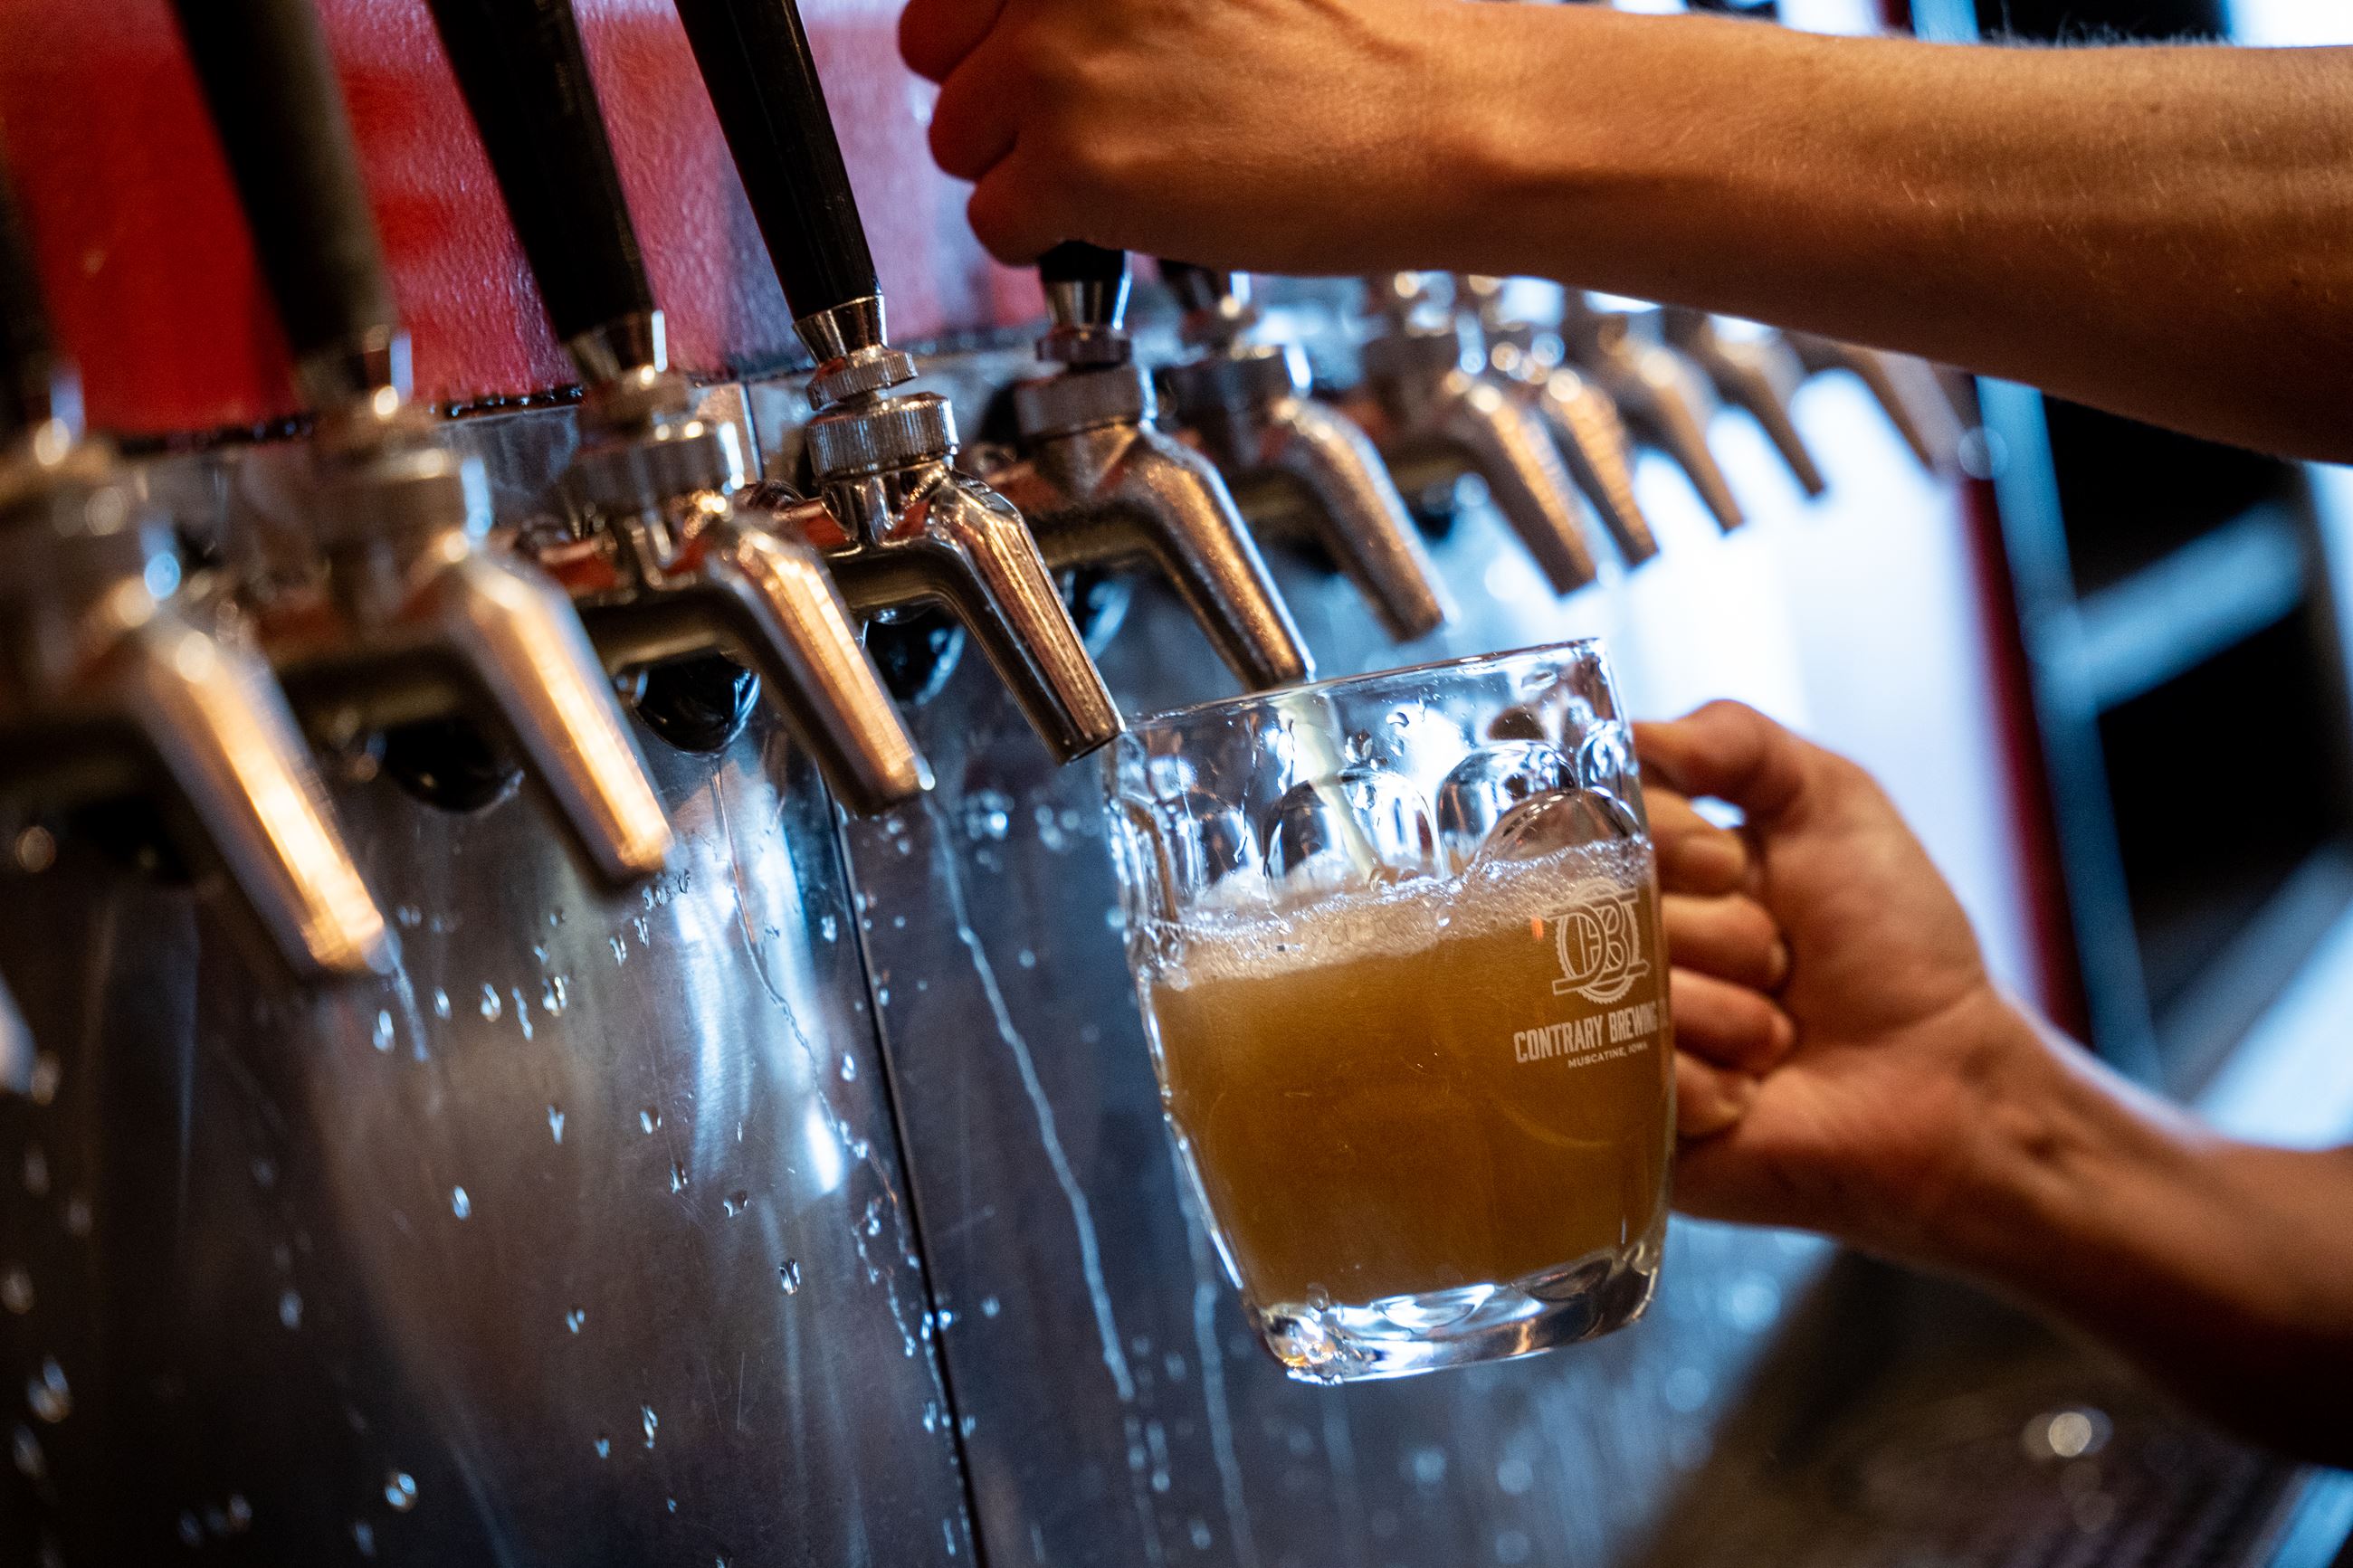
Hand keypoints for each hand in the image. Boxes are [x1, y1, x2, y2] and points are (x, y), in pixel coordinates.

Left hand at [899, 0, 1522, 265]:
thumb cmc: (1358, 47)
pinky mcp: (1074, 163)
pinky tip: (1129, 219)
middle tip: (1082, 126)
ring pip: (960, 144)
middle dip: (996, 99)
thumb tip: (1031, 32)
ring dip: (1025, 171)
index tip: (1044, 68)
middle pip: (937, 55)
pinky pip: (996, 225)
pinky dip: (1050, 242)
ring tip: (1126, 172)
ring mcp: (1057, 65)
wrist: (1440, 114)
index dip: (997, 36)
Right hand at [1640, 701, 2042, 1264]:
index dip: (1673, 846)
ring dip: (1728, 1017)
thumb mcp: (1833, 803)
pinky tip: (1753, 1096)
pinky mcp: (1624, 1121)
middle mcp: (1619, 946)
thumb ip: (1738, 742)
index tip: (1736, 869)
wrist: (1948, 1085)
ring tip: (1775, 1038)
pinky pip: (1634, 1083)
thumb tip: (1630, 731)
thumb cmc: (1897, 945)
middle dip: (1720, 934)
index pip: (1595, 824)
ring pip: (1623, 999)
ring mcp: (1612, 1034)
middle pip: (1603, 912)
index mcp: (1654, 868)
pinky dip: (1711, 1087)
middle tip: (1779, 962)